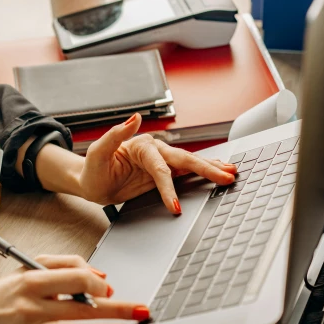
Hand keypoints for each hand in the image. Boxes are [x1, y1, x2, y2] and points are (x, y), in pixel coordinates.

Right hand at [0, 255, 149, 323]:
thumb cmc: (3, 294)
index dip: (98, 283)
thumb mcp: (28, 268)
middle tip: (140, 310)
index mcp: (33, 282)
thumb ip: (64, 265)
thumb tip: (100, 277)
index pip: (76, 278)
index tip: (109, 289)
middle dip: (115, 308)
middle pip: (81, 306)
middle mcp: (32, 307)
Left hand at [78, 113, 236, 211]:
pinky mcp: (163, 173)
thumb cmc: (93, 169)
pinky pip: (186, 173)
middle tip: (226, 177)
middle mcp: (155, 151)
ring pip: (190, 164)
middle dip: (206, 170)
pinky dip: (204, 173)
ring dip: (212, 168)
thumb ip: (115, 134)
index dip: (168, 187)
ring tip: (231, 172)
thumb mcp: (97, 152)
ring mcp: (161, 162)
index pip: (160, 168)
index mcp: (142, 145)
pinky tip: (218, 173)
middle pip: (184, 160)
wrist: (92, 182)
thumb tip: (135, 117)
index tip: (175, 206)